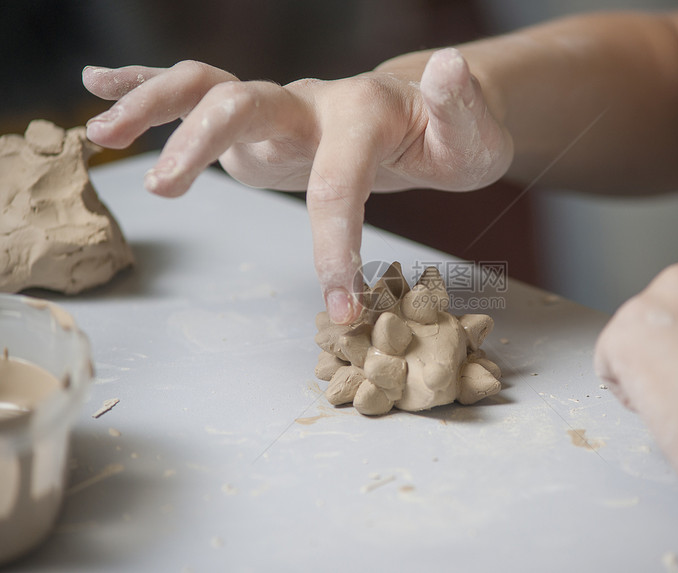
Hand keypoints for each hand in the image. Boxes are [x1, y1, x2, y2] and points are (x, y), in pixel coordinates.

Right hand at [82, 49, 512, 323]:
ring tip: (102, 135)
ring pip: (206, 89)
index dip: (334, 249)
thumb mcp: (473, 135)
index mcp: (362, 115)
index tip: (340, 310)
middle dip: (200, 144)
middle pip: (243, 103)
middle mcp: (310, 102)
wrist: (426, 121)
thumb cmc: (449, 140)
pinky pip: (199, 92)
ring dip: (151, 105)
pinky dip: (147, 85)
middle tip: (164, 192)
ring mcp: (280, 108)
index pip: (338, 183)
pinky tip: (99, 86)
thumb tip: (447, 65)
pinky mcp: (261, 122)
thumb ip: (461, 108)